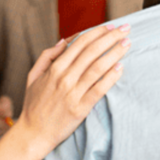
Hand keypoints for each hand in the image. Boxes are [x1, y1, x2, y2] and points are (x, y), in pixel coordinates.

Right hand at [16, 23, 129, 152]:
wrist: (33, 133)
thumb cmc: (33, 105)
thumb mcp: (33, 75)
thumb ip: (47, 56)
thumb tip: (64, 40)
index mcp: (54, 68)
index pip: (79, 43)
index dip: (97, 32)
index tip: (110, 26)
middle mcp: (64, 77)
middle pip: (91, 51)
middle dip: (110, 37)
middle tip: (125, 29)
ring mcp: (73, 92)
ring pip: (97, 67)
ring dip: (114, 53)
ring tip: (127, 44)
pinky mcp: (81, 108)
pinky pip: (99, 89)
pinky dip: (111, 77)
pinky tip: (120, 67)